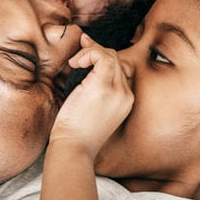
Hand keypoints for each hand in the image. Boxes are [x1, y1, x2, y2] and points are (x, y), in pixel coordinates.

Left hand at [48, 34, 133, 159]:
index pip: (120, 70)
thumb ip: (94, 89)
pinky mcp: (103, 87)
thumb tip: (85, 65)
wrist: (74, 148)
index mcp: (125, 101)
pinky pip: (102, 56)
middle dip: (96, 51)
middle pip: (117, 60)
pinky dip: (89, 53)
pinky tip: (76, 64)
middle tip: (78, 55)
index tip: (85, 56)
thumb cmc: (77, 133)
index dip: (103, 59)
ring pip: (111, 56)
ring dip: (90, 52)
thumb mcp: (92, 110)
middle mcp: (126, 95)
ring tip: (75, 63)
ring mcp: (117, 91)